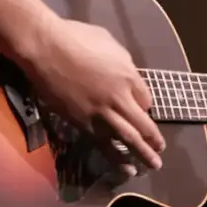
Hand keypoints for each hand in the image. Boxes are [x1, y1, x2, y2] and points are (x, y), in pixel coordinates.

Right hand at [22, 14, 163, 171]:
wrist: (45, 50)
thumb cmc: (75, 38)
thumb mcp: (108, 42)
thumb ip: (121, 61)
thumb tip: (125, 72)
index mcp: (128, 76)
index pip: (147, 100)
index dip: (146, 108)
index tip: (143, 112)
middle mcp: (120, 98)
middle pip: (143, 124)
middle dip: (154, 139)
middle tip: (160, 149)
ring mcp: (101, 113)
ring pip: (129, 139)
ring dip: (143, 154)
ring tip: (154, 165)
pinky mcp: (83, 124)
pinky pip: (105, 145)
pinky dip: (117, 159)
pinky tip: (125, 168)